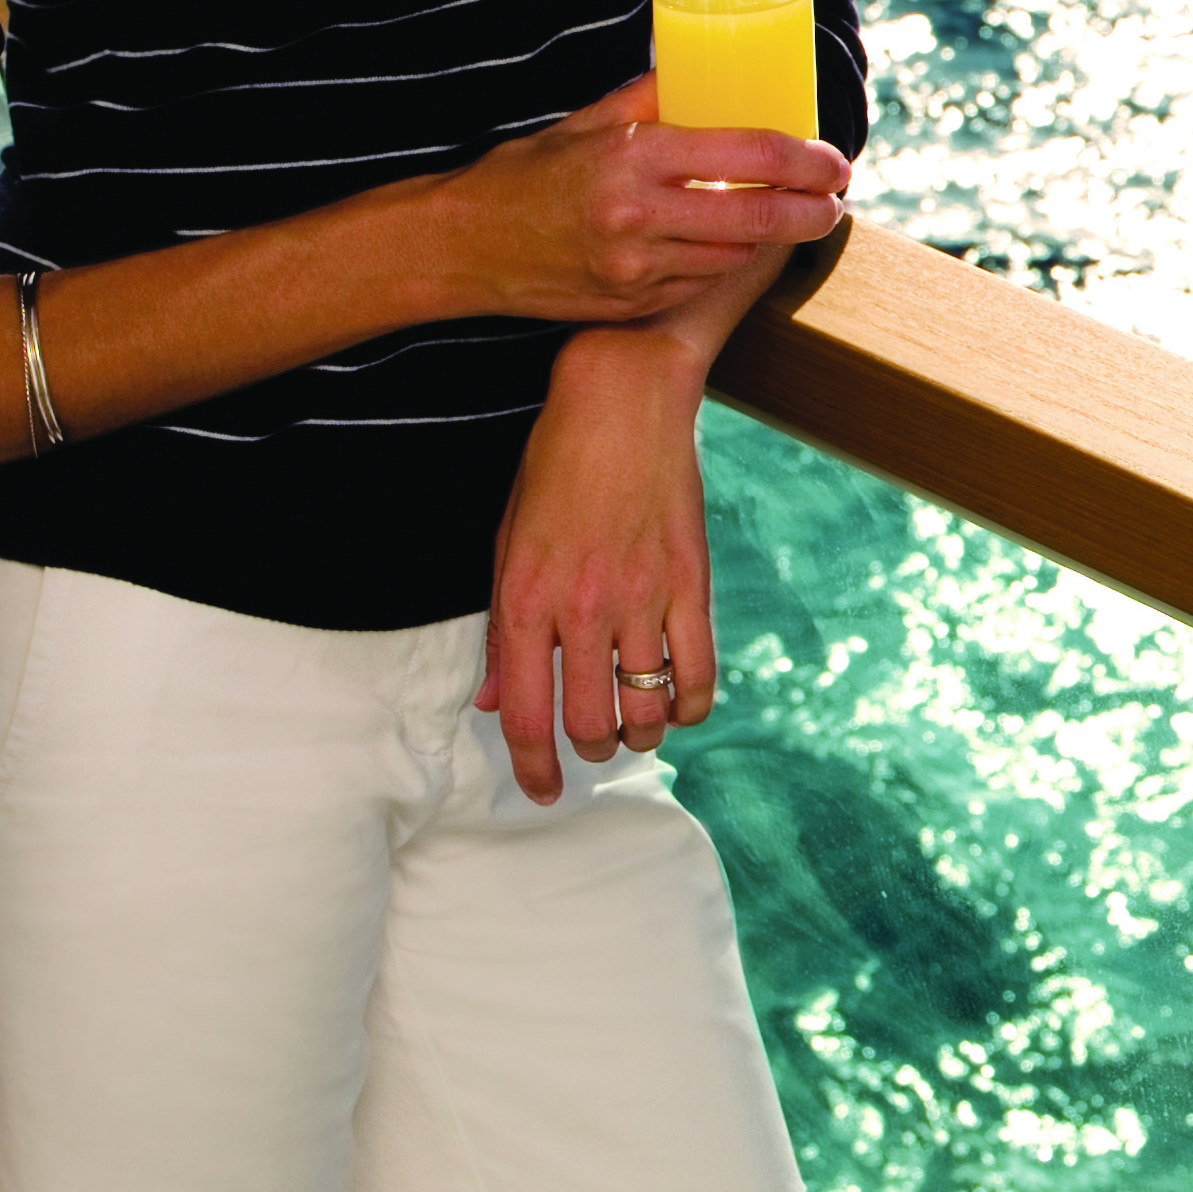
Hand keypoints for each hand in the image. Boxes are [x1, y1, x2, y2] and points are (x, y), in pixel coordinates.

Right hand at [449, 79, 853, 325]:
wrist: (465, 246)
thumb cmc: (526, 175)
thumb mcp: (586, 121)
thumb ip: (650, 98)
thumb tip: (701, 69)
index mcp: (636, 156)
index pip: (751, 154)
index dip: (806, 160)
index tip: (834, 160)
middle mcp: (641, 215)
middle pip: (761, 216)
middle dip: (812, 211)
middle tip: (836, 202)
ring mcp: (637, 267)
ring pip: (735, 255)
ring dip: (768, 238)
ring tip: (789, 218)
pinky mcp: (631, 303)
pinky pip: (699, 282)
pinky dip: (721, 261)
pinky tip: (730, 245)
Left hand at [484, 328, 707, 804]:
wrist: (621, 400)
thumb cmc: (554, 467)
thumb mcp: (505, 542)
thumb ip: (502, 630)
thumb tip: (494, 701)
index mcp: (526, 598)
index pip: (526, 716)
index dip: (533, 768)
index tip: (543, 791)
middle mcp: (583, 608)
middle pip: (589, 724)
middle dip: (590, 752)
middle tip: (592, 745)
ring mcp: (642, 598)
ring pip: (647, 710)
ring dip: (640, 734)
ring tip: (633, 725)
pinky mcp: (690, 585)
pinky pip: (698, 675)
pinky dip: (689, 708)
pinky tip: (677, 705)